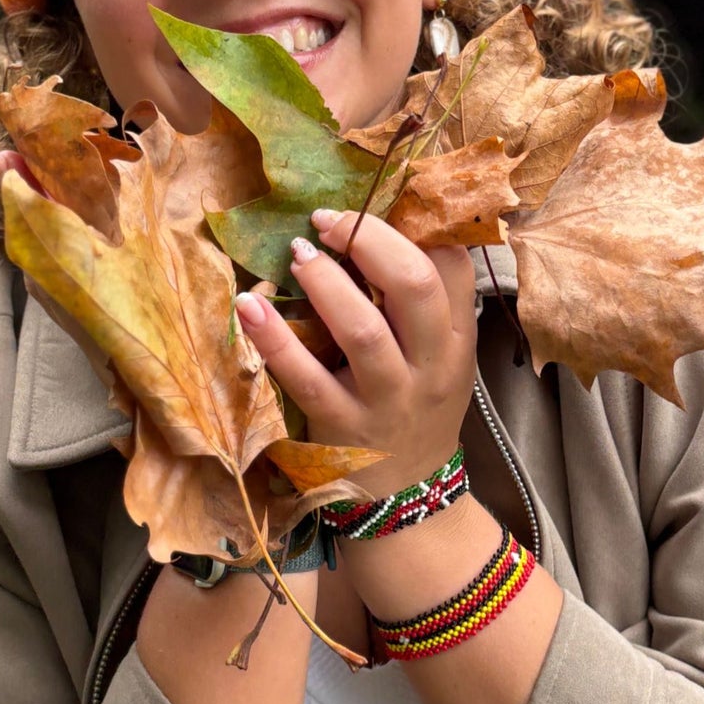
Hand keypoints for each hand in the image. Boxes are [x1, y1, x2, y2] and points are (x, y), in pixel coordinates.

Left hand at [235, 208, 476, 499]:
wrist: (409, 497)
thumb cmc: (418, 406)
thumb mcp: (442, 356)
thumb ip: (425, 301)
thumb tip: (384, 223)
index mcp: (454, 339)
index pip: (452, 267)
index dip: (412, 226)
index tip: (369, 206)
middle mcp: (427, 366)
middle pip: (413, 287)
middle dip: (368, 240)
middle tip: (329, 220)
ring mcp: (385, 400)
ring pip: (361, 330)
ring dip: (325, 282)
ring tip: (298, 252)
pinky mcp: (340, 428)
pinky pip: (305, 378)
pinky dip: (274, 339)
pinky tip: (249, 306)